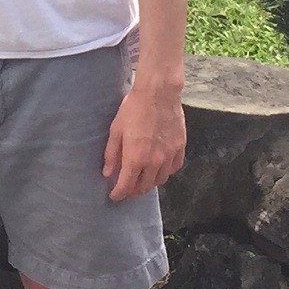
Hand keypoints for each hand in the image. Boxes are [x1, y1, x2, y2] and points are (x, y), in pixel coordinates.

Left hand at [102, 76, 185, 202]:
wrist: (158, 93)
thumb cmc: (134, 108)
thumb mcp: (116, 130)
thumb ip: (112, 154)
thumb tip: (108, 173)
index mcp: (135, 158)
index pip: (126, 186)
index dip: (119, 194)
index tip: (114, 196)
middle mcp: (154, 161)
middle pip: (144, 187)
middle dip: (133, 191)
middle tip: (127, 188)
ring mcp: (169, 156)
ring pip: (160, 180)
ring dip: (149, 183)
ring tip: (142, 178)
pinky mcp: (180, 148)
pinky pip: (174, 168)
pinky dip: (166, 172)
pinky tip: (159, 167)